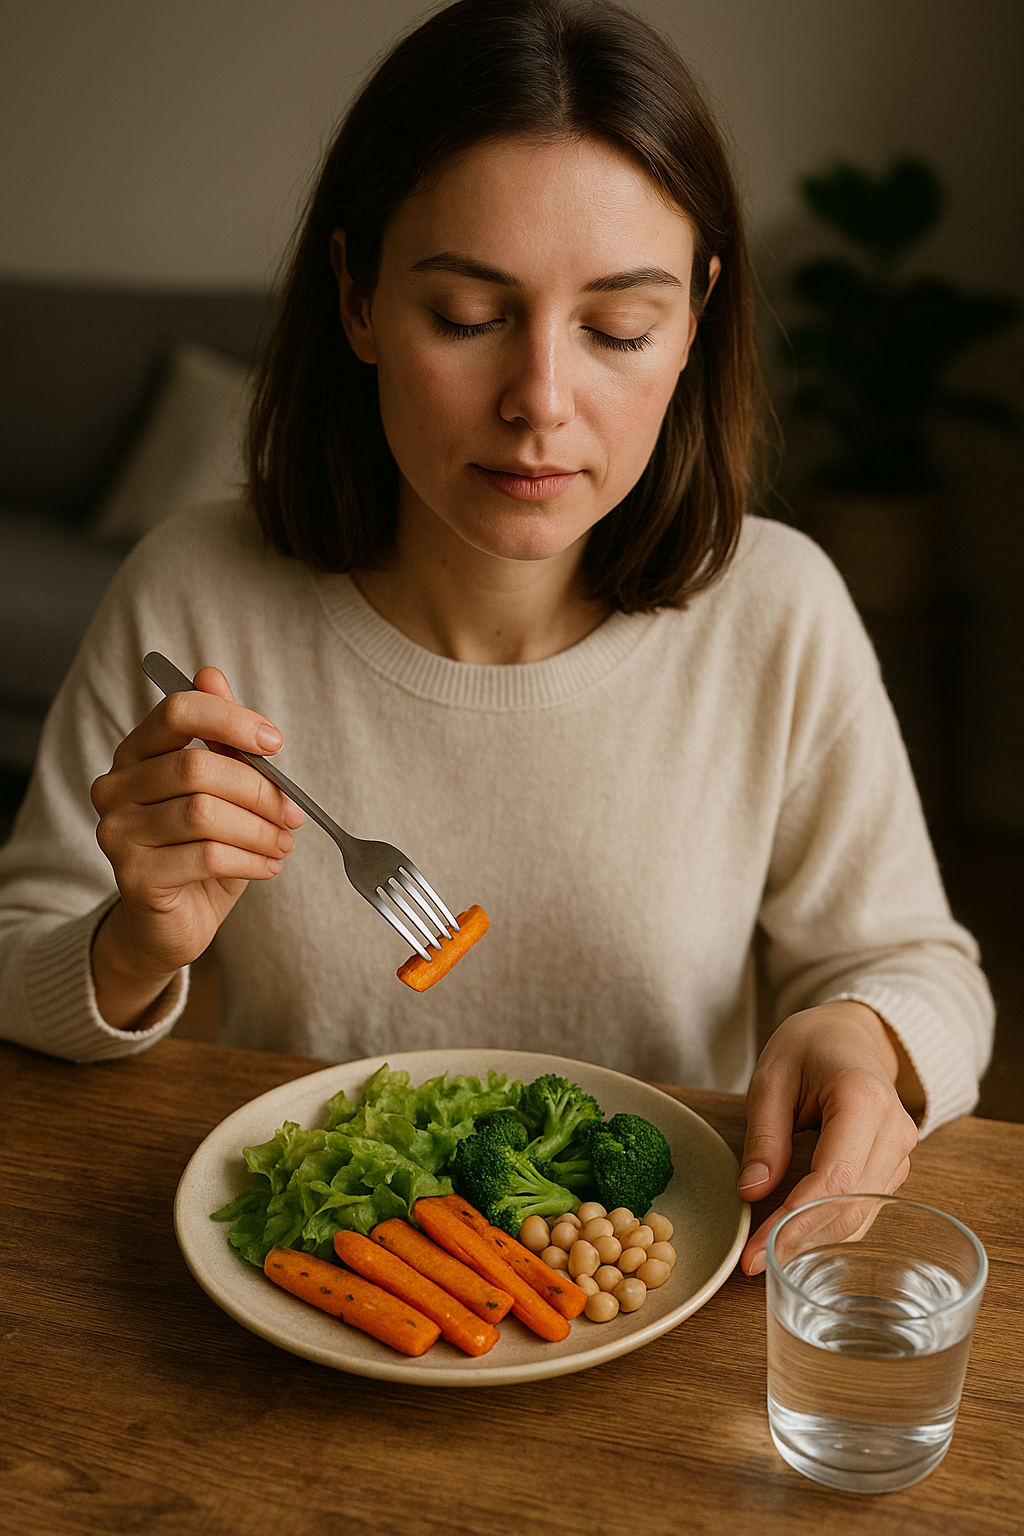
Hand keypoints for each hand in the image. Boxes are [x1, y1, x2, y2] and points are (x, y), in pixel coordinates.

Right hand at [90, 666, 303, 1027]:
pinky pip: (205, 857)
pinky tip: (268, 866)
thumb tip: (211, 674)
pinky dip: (250, 860)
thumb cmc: (200, 849)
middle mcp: (115, 787)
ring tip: (283, 843)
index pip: (177, 710)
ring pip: (204, 814)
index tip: (275, 742)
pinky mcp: (133, 877)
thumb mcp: (219, 789)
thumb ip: (219, 737)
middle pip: (197, 766)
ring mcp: (117, 833)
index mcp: (136, 752)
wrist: (171, 922)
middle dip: (260, 789)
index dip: (232, 719)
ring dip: (260, 829)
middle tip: (294, 812)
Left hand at [736, 1001, 920, 1275]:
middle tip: (752, 1263)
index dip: (794, 1222)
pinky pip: (864, 1208)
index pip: (833, 1180)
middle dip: (800, 1241)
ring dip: (815, 1241)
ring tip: (765, 1255)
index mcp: (862, 1100)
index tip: (755, 1251)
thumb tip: (751, 1192)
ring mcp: (900, 1151)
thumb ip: (764, 1135)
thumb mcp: (772, 1078)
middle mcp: (894, 1131)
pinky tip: (794, 1239)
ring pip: (861, 1215)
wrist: (853, 1032)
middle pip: (851, 1206)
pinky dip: (829, 1228)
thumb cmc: (810, 1046)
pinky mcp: (893, 1166)